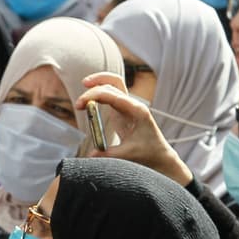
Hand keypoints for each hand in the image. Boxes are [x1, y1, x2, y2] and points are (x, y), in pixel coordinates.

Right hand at [75, 72, 193, 185]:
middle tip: (80, 101)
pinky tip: (91, 96)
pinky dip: (101, 91)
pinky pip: (112, 94)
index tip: (81, 105)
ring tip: (85, 83)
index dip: (95, 96)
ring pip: (114, 84)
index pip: (113, 96)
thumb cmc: (148, 154)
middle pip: (114, 84)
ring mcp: (128, 107)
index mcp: (137, 111)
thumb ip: (109, 154)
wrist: (159, 156)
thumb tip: (90, 156)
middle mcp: (133, 105)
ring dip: (100, 82)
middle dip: (96, 86)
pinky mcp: (123, 111)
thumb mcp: (128, 155)